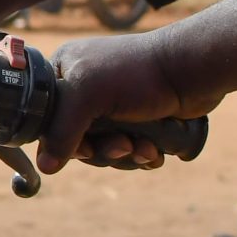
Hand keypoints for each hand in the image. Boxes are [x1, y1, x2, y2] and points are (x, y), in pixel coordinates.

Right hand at [39, 33, 219, 175]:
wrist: (191, 70)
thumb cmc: (136, 72)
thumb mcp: (87, 94)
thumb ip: (62, 130)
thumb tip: (45, 166)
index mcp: (64, 74)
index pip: (47, 119)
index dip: (64, 140)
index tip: (86, 147)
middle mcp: (86, 90)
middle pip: (78, 140)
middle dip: (104, 150)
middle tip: (122, 145)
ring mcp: (114, 107)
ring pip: (106, 149)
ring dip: (126, 156)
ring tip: (145, 147)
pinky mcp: (140, 121)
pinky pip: (130, 151)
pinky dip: (142, 155)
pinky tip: (155, 150)